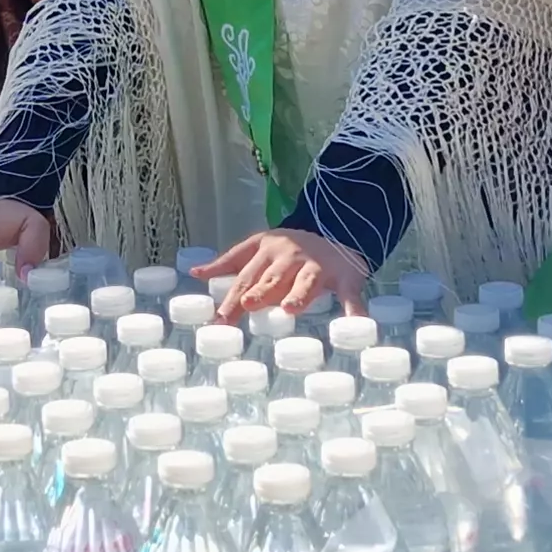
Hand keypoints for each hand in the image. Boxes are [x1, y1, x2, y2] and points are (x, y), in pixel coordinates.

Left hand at [197, 229, 371, 317]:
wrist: (336, 228)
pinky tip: (355, 323)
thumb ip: (229, 262)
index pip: (245, 276)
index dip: (231, 296)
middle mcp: (291, 256)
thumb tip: (195, 273)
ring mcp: (318, 266)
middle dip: (259, 292)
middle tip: (247, 305)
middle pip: (272, 278)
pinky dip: (353, 308)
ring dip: (299, 295)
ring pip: (307, 282)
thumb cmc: (289, 250)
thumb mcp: (257, 249)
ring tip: (289, 309)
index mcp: (267, 250)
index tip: (218, 318)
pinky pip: (349, 294)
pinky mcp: (345, 276)